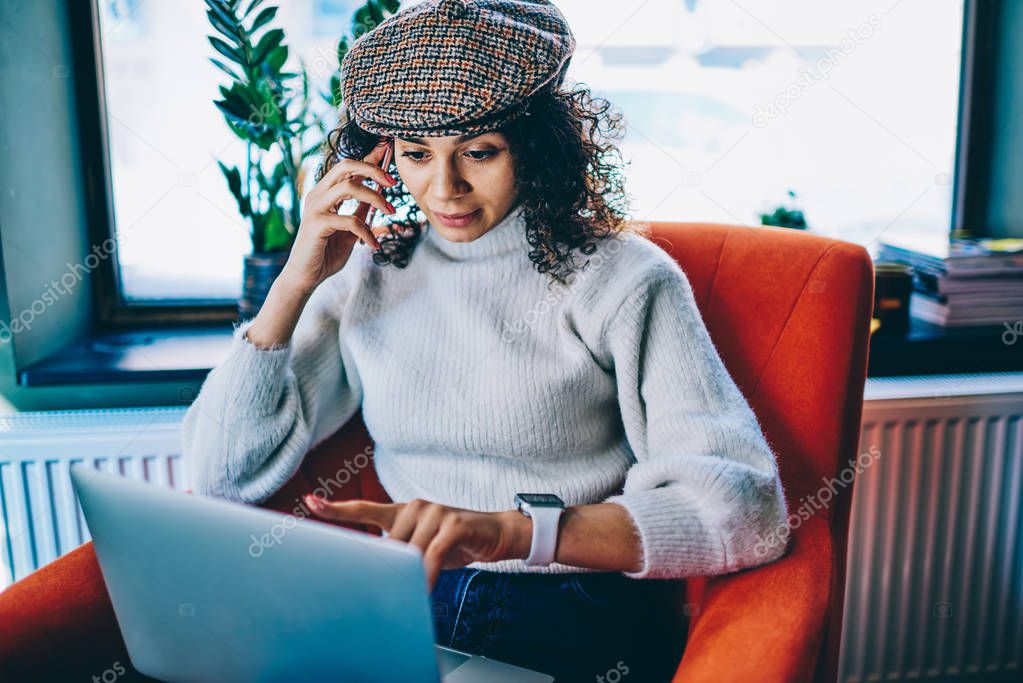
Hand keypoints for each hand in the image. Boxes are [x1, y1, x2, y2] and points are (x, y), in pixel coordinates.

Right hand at [282, 139, 396, 292]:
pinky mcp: (316, 224)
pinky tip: (374, 245)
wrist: (306, 276)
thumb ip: (361, 211)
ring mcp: (315, 208)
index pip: (348, 167)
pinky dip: (366, 232)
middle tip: (393, 183)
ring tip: (390, 211)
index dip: (368, 157)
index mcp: (325, 192)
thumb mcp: (350, 229)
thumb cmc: (326, 252)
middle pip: (346, 166)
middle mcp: (318, 195)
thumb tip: (379, 195)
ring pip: (349, 187)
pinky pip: (349, 220)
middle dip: (373, 169)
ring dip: (374, 197)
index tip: (387, 150)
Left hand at [303, 495, 528, 590]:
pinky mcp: (453, 524)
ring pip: (410, 553)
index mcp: (403, 511)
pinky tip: (426, 588)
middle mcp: (416, 507)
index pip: (364, 508)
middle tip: (401, 584)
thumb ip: (402, 552)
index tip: (311, 502)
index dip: (336, 508)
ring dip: (414, 577)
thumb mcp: (423, 547)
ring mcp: (435, 512)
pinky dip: (427, 575)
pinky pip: (432, 556)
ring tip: (421, 588)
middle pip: (390, 547)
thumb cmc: (454, 542)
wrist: (495, 533)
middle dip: (394, 570)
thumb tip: (379, 573)